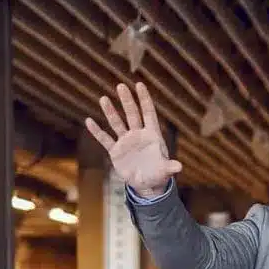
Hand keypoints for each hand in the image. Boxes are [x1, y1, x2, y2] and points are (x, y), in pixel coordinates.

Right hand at [84, 82, 182, 198]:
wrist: (146, 184)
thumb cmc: (158, 174)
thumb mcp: (164, 170)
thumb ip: (170, 167)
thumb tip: (179, 167)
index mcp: (152, 135)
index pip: (148, 113)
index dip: (144, 99)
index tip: (139, 84)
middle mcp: (138, 134)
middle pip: (132, 114)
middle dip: (127, 101)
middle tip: (121, 86)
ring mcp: (126, 141)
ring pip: (117, 123)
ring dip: (110, 112)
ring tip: (104, 98)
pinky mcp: (115, 151)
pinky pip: (105, 139)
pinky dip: (97, 131)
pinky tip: (89, 121)